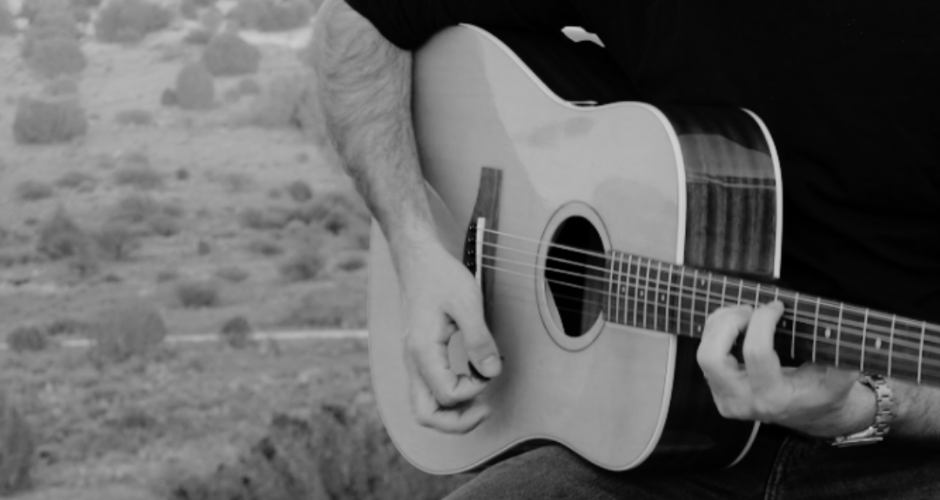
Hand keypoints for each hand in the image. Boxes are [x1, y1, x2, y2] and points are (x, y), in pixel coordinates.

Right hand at [396, 240, 501, 433]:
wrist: (417, 258)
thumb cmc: (441, 276)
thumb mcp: (467, 303)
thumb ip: (479, 340)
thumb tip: (491, 373)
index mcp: (423, 350)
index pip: (447, 394)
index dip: (474, 391)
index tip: (490, 369)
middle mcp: (413, 361)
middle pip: (425, 415)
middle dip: (457, 422)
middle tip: (485, 410)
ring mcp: (413, 361)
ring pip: (424, 407)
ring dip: (452, 413)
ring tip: (479, 401)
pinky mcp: (419, 356)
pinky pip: (428, 391)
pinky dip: (448, 398)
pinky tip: (468, 383)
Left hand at [696, 301, 874, 437]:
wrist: (811, 414)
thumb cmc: (824, 391)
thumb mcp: (840, 377)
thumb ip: (839, 356)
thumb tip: (836, 330)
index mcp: (774, 398)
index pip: (756, 352)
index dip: (763, 320)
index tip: (777, 306)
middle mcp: (743, 401)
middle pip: (711, 357)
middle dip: (728, 324)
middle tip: (750, 309)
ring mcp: (726, 398)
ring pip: (704, 355)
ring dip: (720, 325)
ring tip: (745, 312)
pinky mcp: (717, 391)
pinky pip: (705, 355)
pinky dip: (717, 332)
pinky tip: (739, 324)